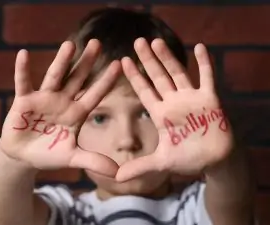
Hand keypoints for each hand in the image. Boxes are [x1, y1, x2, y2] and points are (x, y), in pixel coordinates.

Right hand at [0, 39, 120, 176]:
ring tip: (70, 44)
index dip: (106, 81)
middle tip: (97, 43)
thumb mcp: (72, 158)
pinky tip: (23, 55)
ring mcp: (44, 99)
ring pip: (54, 77)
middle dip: (86, 62)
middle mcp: (63, 101)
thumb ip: (93, 161)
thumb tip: (117, 173)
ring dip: (61, 61)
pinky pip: (23, 83)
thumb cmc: (50, 154)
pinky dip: (23, 71)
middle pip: (77, 79)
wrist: (25, 156)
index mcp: (77, 113)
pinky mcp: (24, 101)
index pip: (95, 94)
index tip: (119, 64)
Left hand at [116, 38, 232, 181]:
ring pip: (178, 74)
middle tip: (137, 42)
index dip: (134, 76)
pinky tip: (199, 47)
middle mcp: (173, 102)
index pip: (144, 91)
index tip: (123, 61)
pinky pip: (207, 78)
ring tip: (157, 41)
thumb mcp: (161, 162)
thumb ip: (140, 167)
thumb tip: (116, 178)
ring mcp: (191, 99)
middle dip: (148, 60)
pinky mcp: (210, 100)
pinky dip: (205, 64)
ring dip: (168, 58)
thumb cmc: (188, 159)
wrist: (214, 160)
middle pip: (158, 77)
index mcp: (161, 114)